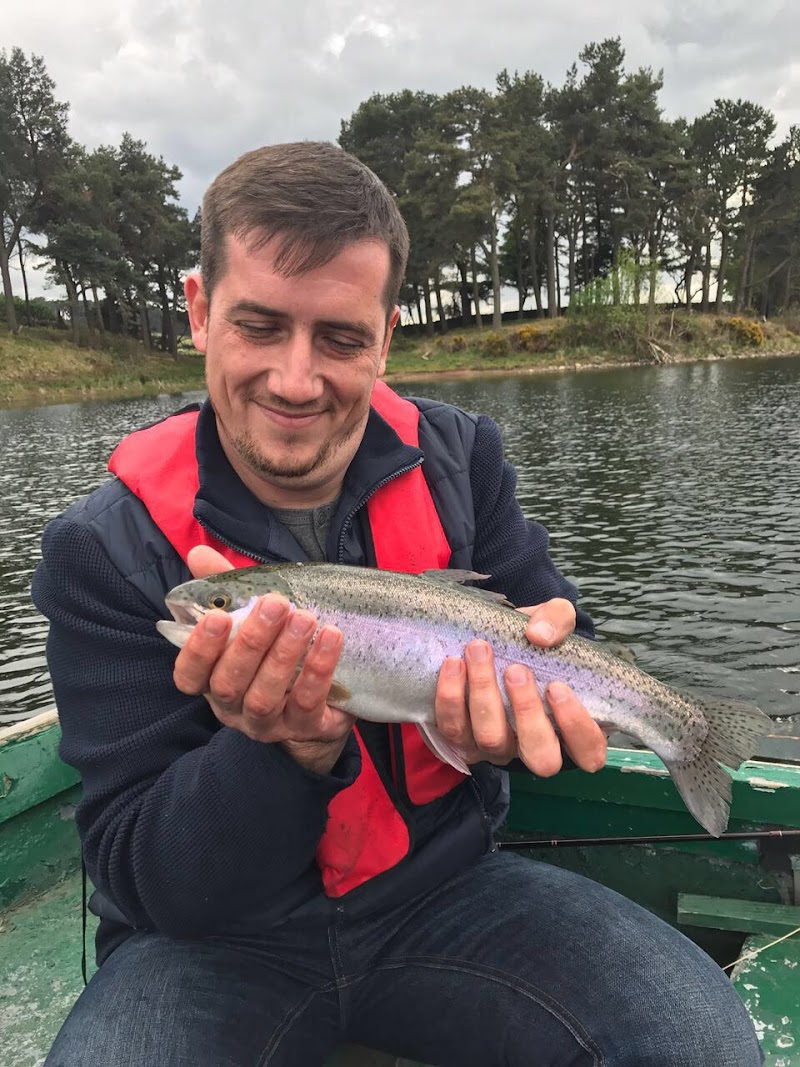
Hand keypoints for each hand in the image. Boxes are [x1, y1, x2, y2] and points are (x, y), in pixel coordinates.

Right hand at [171, 546, 353, 772]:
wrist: (324, 700)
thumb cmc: (276, 650)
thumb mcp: (252, 616)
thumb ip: (225, 587)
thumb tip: (199, 552)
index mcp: (212, 679)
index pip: (189, 674)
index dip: (198, 649)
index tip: (217, 617)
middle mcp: (233, 707)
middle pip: (229, 683)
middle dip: (251, 642)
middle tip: (275, 604)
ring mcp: (267, 724)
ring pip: (264, 698)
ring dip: (284, 656)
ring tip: (304, 619)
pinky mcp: (304, 729)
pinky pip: (306, 704)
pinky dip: (317, 671)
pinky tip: (330, 638)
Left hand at [434, 597, 606, 775]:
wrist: (493, 638)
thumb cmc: (535, 640)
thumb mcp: (554, 621)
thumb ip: (557, 619)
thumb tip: (539, 635)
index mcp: (572, 729)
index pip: (589, 753)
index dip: (576, 727)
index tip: (557, 687)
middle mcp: (536, 747)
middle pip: (540, 757)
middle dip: (527, 712)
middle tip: (515, 670)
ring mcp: (498, 748)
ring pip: (491, 739)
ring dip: (483, 695)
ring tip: (478, 651)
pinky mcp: (462, 739)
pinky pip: (453, 728)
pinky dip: (450, 697)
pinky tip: (453, 663)